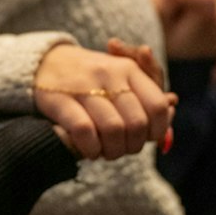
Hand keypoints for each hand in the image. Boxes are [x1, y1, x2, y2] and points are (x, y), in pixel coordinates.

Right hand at [31, 45, 174, 160]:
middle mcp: (109, 74)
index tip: (145, 138)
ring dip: (112, 151)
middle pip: (136, 123)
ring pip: (113, 129)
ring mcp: (83, 85)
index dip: (157, 131)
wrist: (43, 63)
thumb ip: (148, 94)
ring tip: (104, 151)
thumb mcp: (121, 78)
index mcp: (129, 69)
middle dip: (132, 146)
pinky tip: (88, 149)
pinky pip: (84, 131)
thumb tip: (173, 107)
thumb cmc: (91, 78)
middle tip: (122, 148)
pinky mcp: (58, 99)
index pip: (158, 107)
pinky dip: (90, 148)